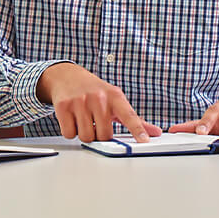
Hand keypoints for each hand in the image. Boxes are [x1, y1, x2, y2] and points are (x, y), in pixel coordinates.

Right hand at [36, 63, 160, 142]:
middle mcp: (98, 97)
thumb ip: (134, 119)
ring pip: (86, 136)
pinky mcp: (63, 106)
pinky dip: (70, 131)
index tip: (144, 140)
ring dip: (84, 133)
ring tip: (83, 119)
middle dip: (99, 134)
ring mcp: (80, 101)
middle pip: (104, 135)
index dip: (138, 129)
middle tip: (96, 123)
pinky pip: (69, 133)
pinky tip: (72, 119)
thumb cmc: (94, 91)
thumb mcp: (115, 99)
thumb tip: (154, 132)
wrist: (67, 76)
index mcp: (114, 96)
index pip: (129, 115)